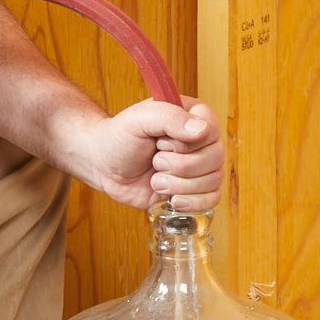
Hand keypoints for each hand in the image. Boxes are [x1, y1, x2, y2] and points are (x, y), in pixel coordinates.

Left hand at [81, 97, 222, 212]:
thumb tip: (203, 130)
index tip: (160, 142)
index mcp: (194, 116)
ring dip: (179, 186)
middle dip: (180, 167)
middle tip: (155, 162)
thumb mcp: (139, 119)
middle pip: (214, 159)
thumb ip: (169, 117)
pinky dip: (192, 203)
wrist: (104, 166)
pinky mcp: (193, 190)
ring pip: (213, 182)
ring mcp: (200, 167)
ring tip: (156, 180)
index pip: (211, 131)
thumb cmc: (120, 137)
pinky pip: (212, 200)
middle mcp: (202, 141)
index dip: (185, 144)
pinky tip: (172, 200)